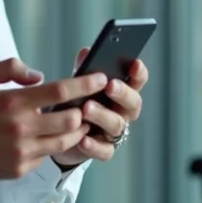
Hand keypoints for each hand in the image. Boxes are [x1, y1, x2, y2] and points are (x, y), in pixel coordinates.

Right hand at [0, 58, 106, 182]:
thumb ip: (11, 69)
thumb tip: (40, 77)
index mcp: (13, 102)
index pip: (60, 92)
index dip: (85, 84)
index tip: (100, 78)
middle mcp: (21, 128)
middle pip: (71, 120)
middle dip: (84, 111)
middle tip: (88, 104)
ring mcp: (22, 152)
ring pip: (65, 142)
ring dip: (75, 131)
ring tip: (77, 122)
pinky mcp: (20, 169)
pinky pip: (46, 155)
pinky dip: (51, 145)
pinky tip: (48, 137)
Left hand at [52, 47, 148, 167]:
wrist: (62, 133)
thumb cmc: (77, 102)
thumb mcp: (80, 84)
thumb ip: (85, 69)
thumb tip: (86, 52)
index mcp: (122, 92)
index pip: (138, 81)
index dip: (139, 73)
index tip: (135, 64)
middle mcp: (124, 112)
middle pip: (133, 103)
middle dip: (122, 93)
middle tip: (109, 86)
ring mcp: (115, 132)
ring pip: (117, 124)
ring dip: (103, 115)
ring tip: (86, 108)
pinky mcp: (104, 150)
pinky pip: (104, 150)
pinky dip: (94, 145)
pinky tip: (83, 139)